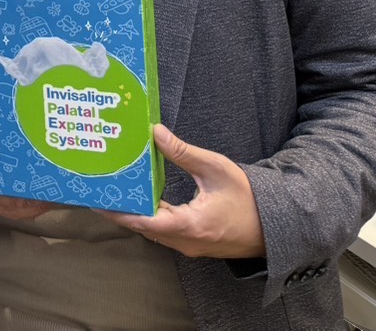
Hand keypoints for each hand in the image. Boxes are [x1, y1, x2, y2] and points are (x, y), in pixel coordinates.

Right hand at [0, 119, 53, 220]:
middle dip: (23, 202)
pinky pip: (13, 212)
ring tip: (49, 200)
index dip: (3, 190)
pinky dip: (29, 210)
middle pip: (0, 203)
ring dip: (29, 208)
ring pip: (8, 211)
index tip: (21, 188)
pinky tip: (45, 204)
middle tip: (44, 196)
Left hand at [101, 124, 264, 258]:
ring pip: (152, 229)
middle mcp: (185, 241)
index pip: (144, 221)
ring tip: (112, 189)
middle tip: (98, 187)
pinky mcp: (193, 242)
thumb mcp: (215, 169)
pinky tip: (139, 197)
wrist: (278, 225)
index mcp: (190, 225)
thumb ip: (182, 152)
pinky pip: (164, 230)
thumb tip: (154, 132)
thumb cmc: (249, 198)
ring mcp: (189, 244)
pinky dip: (149, 215)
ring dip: (133, 212)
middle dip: (119, 208)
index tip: (97, 198)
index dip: (118, 211)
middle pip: (142, 226)